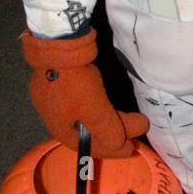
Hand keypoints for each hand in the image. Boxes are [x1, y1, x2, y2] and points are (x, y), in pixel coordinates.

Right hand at [22, 28, 148, 157]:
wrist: (58, 44)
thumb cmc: (74, 81)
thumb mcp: (94, 110)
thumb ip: (107, 130)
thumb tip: (119, 146)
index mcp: (58, 126)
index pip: (86, 147)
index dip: (110, 149)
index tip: (130, 147)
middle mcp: (54, 114)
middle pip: (87, 130)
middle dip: (114, 132)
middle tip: (138, 129)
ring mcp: (55, 95)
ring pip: (86, 114)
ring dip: (110, 118)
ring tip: (134, 118)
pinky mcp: (61, 79)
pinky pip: (84, 100)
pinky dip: (100, 106)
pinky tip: (110, 104)